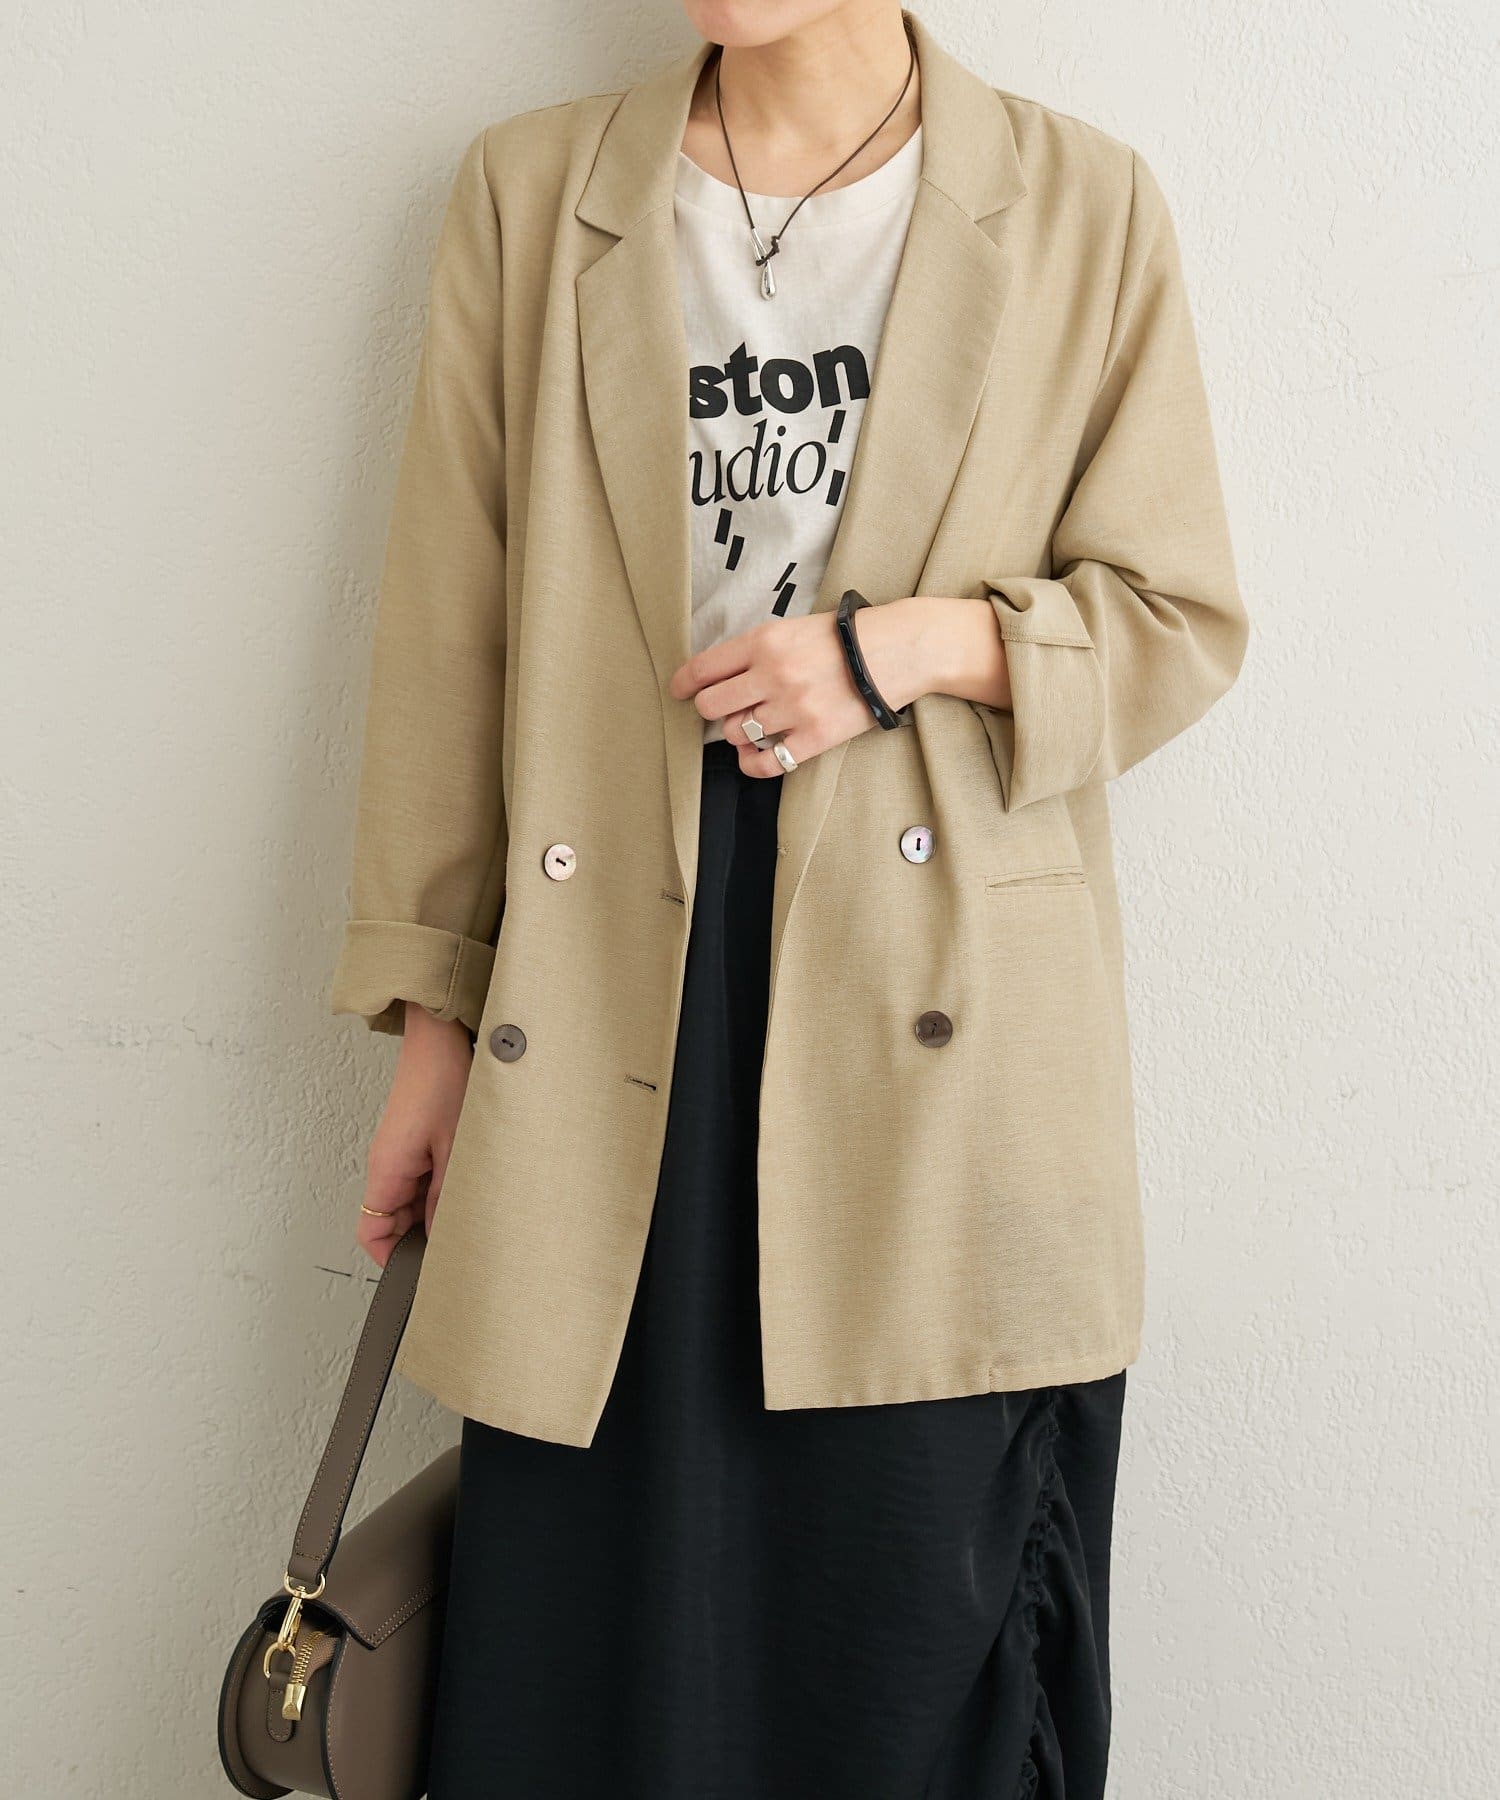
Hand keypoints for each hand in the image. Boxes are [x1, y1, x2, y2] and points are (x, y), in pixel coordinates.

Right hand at [357, 1005, 472, 1264]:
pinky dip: (439, 1190)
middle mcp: (386, 1163)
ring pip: (409, 1201)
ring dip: (433, 1211)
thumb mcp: (455, 1148)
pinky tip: (464, 1185)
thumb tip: (441, 1236)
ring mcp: (400, 1152)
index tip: (417, 1273)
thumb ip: (446, 1197)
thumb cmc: (442, 1080)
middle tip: (455, 1245)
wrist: (440, 1037)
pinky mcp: (414, 1141)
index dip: (390, 1258)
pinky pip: (420, 1179)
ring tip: (466, 1211)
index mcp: (386, 1169)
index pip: (371, 1232)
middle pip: (392, 1221)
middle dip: (419, 1237)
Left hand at [668, 595, 1009, 776]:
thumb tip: (716, 677)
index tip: (679, 691)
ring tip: (755, 724)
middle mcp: (773, 675)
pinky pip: (766, 764)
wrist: (897, 651)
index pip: (704, 668)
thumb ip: (755, 649)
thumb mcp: (793, 627)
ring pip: (737, 734)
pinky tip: (755, 757)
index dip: (684, 683)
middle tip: (725, 709)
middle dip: (711, 710)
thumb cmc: (844, 637)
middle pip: (712, 707)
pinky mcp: (814, 738)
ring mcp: (793, 709)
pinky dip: (752, 764)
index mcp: (765, 642)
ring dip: (739, 733)